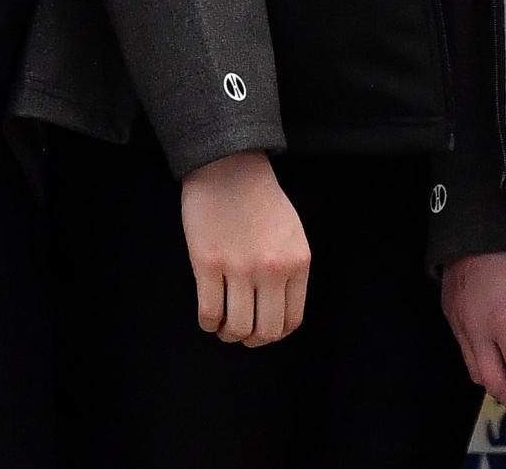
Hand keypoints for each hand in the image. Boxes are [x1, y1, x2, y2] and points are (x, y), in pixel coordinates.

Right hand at [180, 152, 310, 346]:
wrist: (230, 166)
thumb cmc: (261, 199)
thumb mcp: (292, 233)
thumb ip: (290, 270)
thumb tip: (278, 311)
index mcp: (297, 261)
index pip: (291, 320)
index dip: (274, 333)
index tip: (262, 328)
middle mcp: (272, 269)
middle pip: (265, 332)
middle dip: (251, 339)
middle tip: (240, 329)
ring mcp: (240, 268)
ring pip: (236, 329)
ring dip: (228, 333)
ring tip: (223, 322)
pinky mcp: (208, 264)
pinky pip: (209, 314)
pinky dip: (208, 323)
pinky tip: (209, 314)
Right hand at [442, 250, 505, 431]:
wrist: (478, 217)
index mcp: (505, 323)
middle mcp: (477, 331)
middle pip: (499, 388)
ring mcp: (460, 325)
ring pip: (479, 376)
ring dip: (503, 393)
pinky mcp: (450, 316)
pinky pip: (468, 356)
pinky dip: (487, 370)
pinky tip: (503, 365)